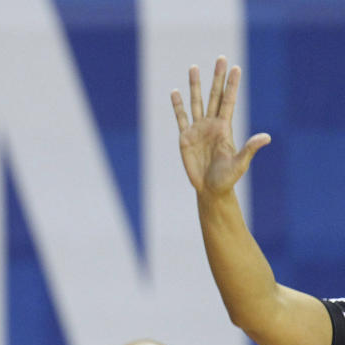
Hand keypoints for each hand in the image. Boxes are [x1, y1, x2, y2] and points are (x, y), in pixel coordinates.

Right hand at [171, 56, 270, 196]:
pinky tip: (175, 92)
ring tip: (194, 68)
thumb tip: (267, 137)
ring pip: (197, 102)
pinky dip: (178, 106)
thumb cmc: (227, 177)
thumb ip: (250, 148)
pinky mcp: (185, 137)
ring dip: (195, 86)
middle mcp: (212, 124)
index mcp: (225, 127)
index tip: (236, 68)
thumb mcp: (240, 163)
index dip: (232, 85)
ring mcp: (198, 129)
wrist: (210, 188)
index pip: (228, 101)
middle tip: (221, 58)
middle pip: (214, 96)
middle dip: (217, 77)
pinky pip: (181, 118)